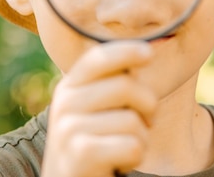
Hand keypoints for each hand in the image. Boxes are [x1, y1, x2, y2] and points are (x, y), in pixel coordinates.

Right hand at [41, 41, 156, 176]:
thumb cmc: (93, 144)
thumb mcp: (94, 110)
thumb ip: (112, 84)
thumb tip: (147, 49)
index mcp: (69, 86)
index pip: (98, 58)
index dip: (125, 52)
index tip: (148, 53)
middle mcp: (65, 103)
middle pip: (126, 86)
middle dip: (148, 106)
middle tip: (144, 123)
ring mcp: (69, 128)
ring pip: (133, 120)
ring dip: (140, 139)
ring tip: (122, 148)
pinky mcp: (80, 154)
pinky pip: (132, 145)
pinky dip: (134, 157)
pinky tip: (118, 163)